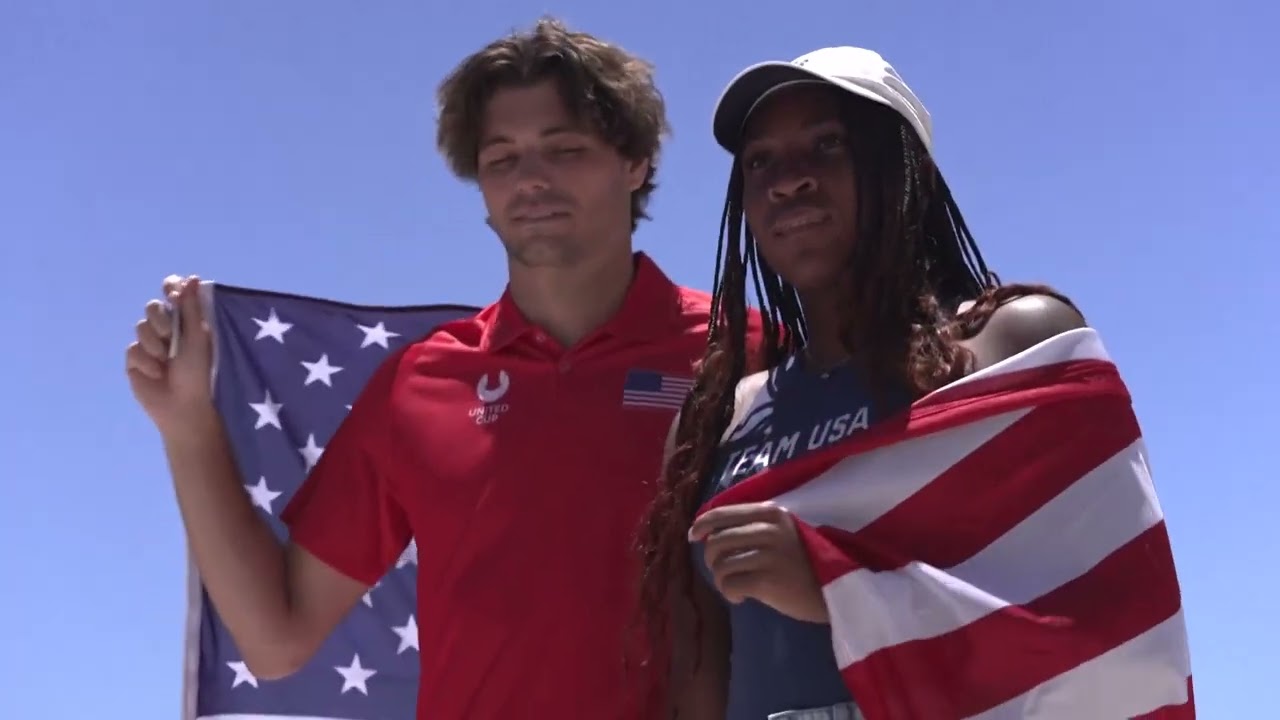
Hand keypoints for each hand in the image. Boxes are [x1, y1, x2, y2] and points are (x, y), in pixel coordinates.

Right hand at [125, 274, 216, 437]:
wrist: (182, 404)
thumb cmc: (197, 371)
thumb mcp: (198, 338)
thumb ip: (192, 308)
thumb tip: (193, 278)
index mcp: (186, 322)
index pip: (174, 294)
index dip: (170, 288)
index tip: (172, 292)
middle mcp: (166, 329)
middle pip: (152, 307)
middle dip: (160, 319)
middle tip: (170, 336)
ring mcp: (149, 344)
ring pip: (140, 327)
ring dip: (154, 344)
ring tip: (166, 362)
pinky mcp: (135, 359)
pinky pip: (132, 349)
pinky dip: (145, 362)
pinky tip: (155, 375)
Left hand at [688, 502, 827, 622]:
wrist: (839, 589)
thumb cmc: (809, 562)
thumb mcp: (786, 533)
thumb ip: (756, 527)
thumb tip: (713, 535)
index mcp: (772, 514)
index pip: (723, 513)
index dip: (702, 524)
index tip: (693, 536)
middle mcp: (769, 530)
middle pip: (717, 541)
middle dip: (711, 559)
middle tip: (721, 571)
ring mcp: (768, 555)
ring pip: (721, 564)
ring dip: (720, 579)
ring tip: (733, 586)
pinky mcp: (767, 581)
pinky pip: (730, 584)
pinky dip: (729, 593)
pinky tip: (741, 598)